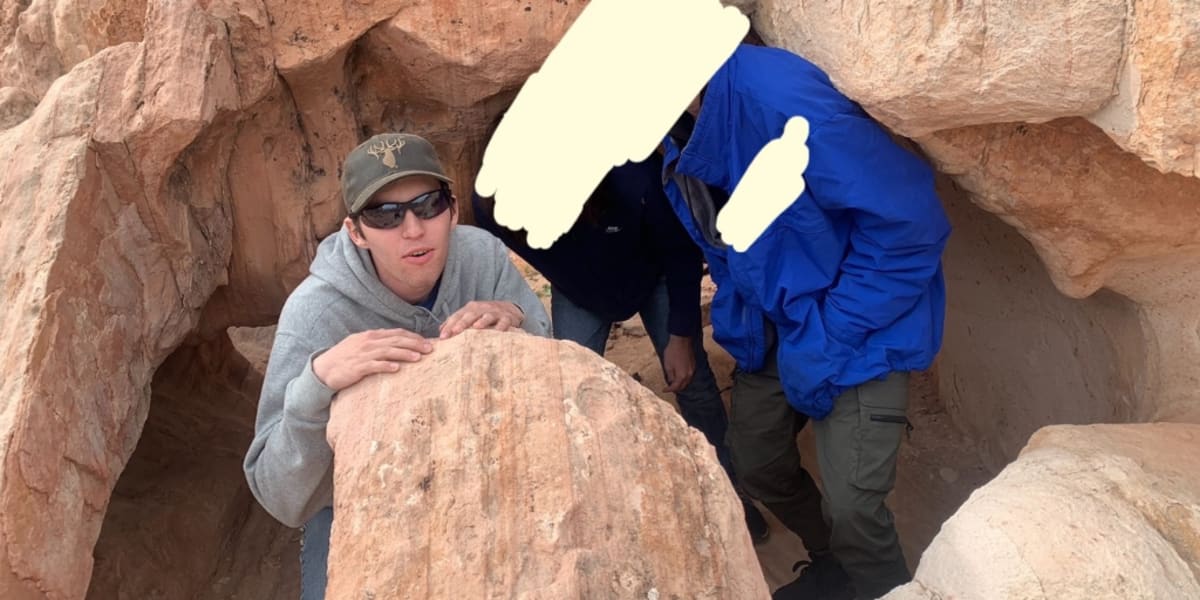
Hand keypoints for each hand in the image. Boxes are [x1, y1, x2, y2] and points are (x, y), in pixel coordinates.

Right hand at [313, 329, 433, 390]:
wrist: (323, 369)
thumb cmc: (345, 358)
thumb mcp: (362, 345)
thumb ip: (378, 343)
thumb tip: (397, 344)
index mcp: (371, 336)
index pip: (396, 333)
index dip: (413, 337)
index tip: (427, 341)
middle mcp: (368, 342)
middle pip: (396, 341)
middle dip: (414, 344)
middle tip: (430, 349)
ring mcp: (363, 354)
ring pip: (388, 352)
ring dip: (404, 354)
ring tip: (418, 358)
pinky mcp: (357, 367)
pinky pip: (374, 366)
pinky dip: (386, 366)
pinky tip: (397, 368)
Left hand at [438, 301, 523, 339]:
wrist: (509, 309)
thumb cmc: (485, 315)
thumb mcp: (470, 316)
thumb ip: (456, 321)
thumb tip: (441, 330)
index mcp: (470, 308)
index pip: (457, 316)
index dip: (449, 326)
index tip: (442, 337)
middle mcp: (481, 308)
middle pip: (470, 315)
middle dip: (462, 323)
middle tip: (454, 332)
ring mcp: (495, 312)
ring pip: (487, 316)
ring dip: (481, 321)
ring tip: (475, 328)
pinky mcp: (507, 317)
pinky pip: (504, 321)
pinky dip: (502, 326)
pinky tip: (498, 331)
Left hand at [662, 334, 695, 392]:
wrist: (682, 340)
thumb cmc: (673, 351)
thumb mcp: (667, 365)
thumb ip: (670, 376)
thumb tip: (671, 382)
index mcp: (682, 376)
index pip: (675, 387)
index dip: (669, 389)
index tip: (664, 390)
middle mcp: (689, 375)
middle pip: (683, 386)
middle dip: (676, 388)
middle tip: (669, 388)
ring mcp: (692, 370)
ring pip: (687, 381)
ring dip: (681, 384)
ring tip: (674, 383)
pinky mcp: (694, 365)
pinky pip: (689, 376)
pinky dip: (684, 378)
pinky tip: (679, 376)